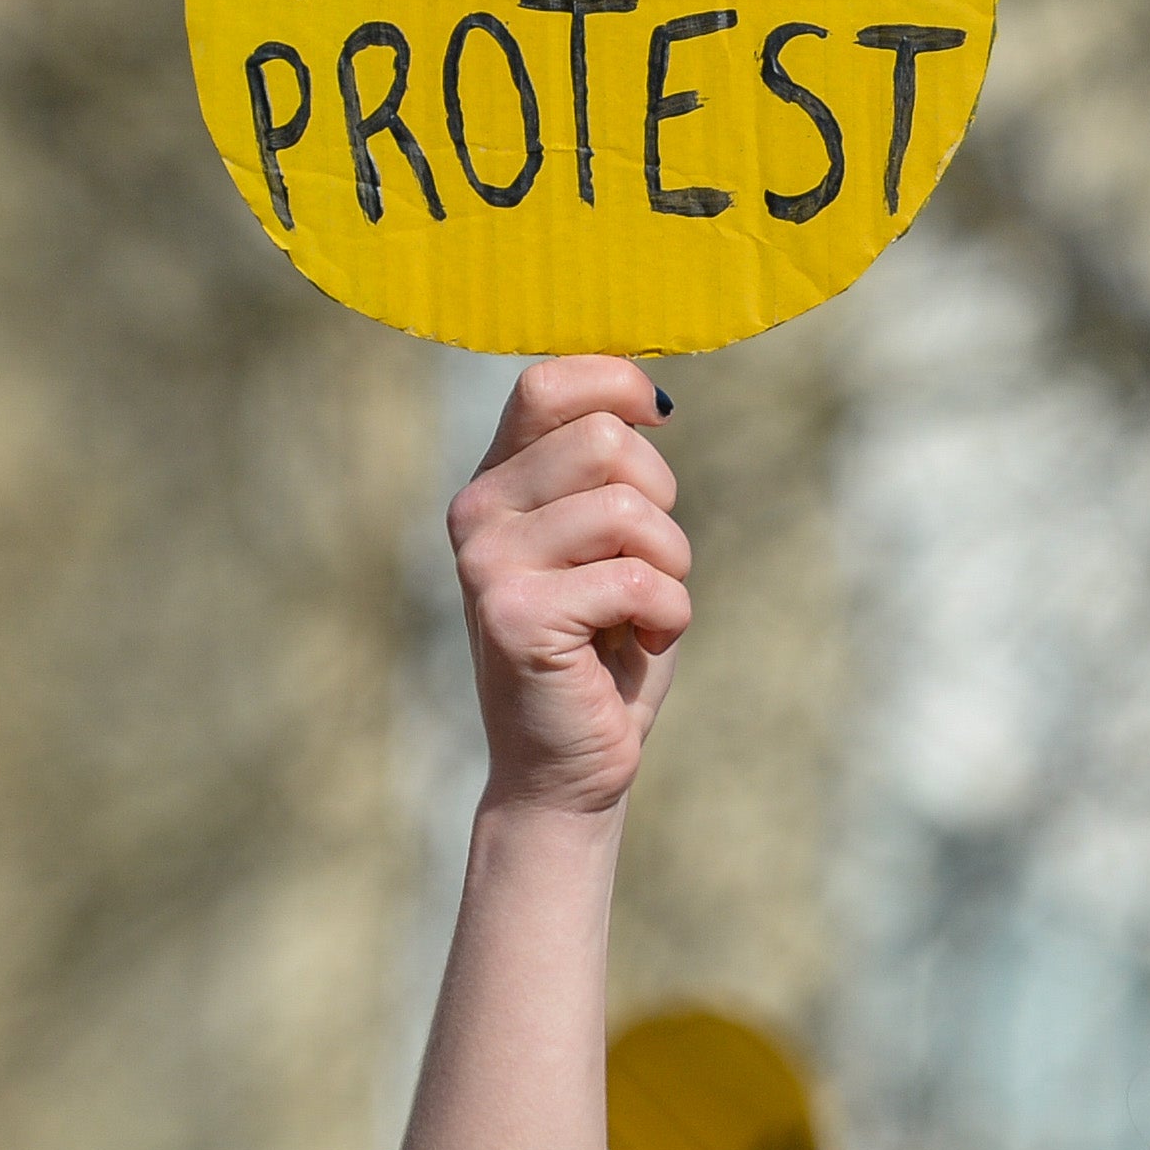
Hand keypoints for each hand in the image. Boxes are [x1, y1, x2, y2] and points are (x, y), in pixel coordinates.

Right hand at [449, 358, 688, 819]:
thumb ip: (612, 474)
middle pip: (607, 440)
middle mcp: (479, 511)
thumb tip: (649, 397)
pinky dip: (670, 615)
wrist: (567, 767)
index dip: (619, 382)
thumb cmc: (605, 652)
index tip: (660, 416)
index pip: (546, 383)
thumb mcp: (611, 545)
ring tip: (643, 610)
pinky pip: (638, 580)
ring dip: (671, 566)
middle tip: (650, 563)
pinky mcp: (516, 614)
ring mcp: (488, 562)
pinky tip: (638, 644)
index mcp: (499, 483)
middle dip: (663, 500)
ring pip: (630, 510)